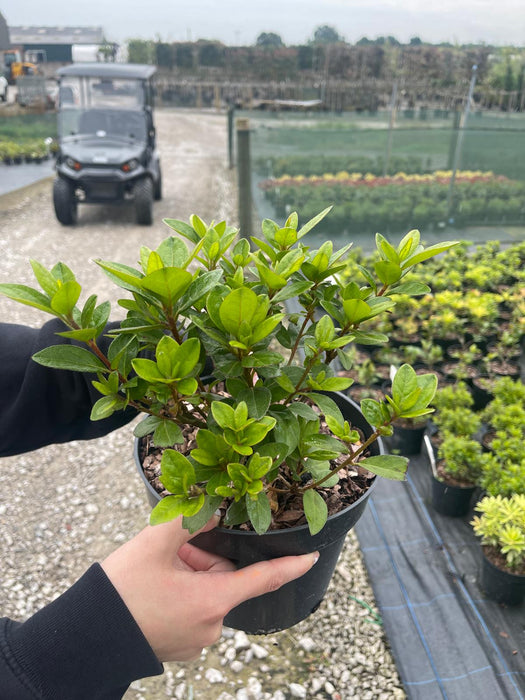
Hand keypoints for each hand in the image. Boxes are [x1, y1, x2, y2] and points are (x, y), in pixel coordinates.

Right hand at [101, 515, 317, 661]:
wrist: (86, 638)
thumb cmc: (121, 593)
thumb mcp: (154, 544)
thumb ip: (188, 518)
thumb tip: (212, 507)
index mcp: (213, 601)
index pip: (265, 579)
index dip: (291, 565)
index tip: (311, 557)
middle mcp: (211, 626)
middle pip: (224, 579)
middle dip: (204, 558)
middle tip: (173, 548)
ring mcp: (195, 639)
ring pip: (206, 593)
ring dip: (190, 574)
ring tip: (158, 567)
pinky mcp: (181, 645)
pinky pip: (192, 610)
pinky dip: (182, 592)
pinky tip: (156, 585)